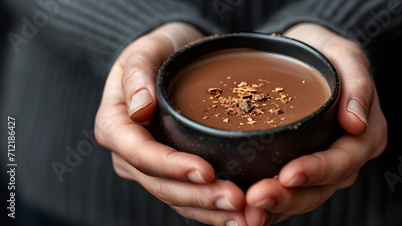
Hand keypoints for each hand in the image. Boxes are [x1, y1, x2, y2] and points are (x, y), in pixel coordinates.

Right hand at [94, 22, 247, 225]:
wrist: (173, 56)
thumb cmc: (160, 50)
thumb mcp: (145, 50)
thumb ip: (137, 74)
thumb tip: (139, 108)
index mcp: (115, 125)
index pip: (140, 153)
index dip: (172, 166)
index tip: (206, 170)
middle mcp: (129, 153)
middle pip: (160, 183)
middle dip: (198, 196)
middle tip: (237, 200)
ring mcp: (149, 166)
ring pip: (176, 198)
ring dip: (209, 211)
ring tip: (244, 216)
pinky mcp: (171, 171)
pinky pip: (189, 195)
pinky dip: (211, 209)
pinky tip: (238, 215)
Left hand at [244, 23, 387, 224]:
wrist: (305, 57)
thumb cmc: (325, 54)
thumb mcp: (346, 56)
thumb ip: (358, 82)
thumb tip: (357, 123)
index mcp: (365, 136)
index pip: (342, 160)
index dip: (316, 171)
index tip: (288, 174)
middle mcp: (345, 159)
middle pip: (320, 188)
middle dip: (288, 197)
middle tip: (255, 198)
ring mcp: (323, 170)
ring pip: (302, 198)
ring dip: (276, 208)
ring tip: (247, 213)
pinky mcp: (302, 171)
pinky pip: (288, 195)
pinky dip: (270, 207)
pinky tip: (247, 212)